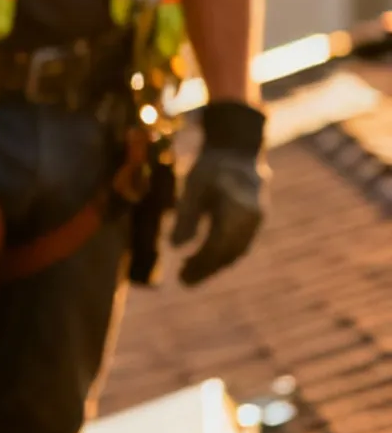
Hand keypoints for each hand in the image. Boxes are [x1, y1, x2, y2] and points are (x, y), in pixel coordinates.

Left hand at [172, 101, 267, 285]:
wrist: (236, 150)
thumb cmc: (211, 166)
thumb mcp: (193, 185)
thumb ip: (186, 215)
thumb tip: (174, 248)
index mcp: (239, 209)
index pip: (219, 245)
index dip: (202, 264)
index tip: (183, 277)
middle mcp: (253, 218)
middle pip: (229, 253)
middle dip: (207, 269)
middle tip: (183, 281)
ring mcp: (257, 220)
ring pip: (235, 251)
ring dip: (214, 264)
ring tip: (188, 272)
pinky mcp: (254, 221)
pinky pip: (239, 244)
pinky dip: (221, 254)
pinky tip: (201, 258)